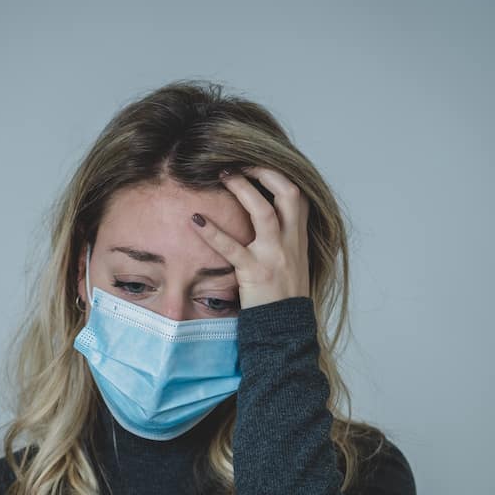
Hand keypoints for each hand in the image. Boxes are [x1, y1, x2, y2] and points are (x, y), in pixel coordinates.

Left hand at [189, 165, 310, 309]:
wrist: (285, 332)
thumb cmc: (281, 299)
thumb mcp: (291, 265)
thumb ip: (280, 242)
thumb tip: (260, 224)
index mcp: (298, 240)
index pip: (298, 197)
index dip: (279, 176)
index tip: (258, 164)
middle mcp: (291, 243)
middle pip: (289, 193)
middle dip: (266, 173)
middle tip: (240, 162)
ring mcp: (275, 257)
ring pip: (265, 212)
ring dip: (244, 189)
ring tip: (222, 174)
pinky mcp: (256, 273)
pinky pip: (232, 248)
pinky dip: (212, 232)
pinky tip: (196, 220)